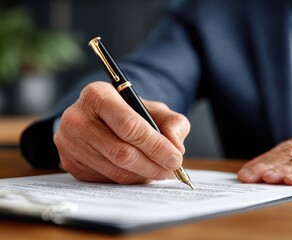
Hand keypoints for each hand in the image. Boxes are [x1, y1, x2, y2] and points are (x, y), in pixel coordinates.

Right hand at [54, 81, 189, 183]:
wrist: (99, 118)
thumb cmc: (130, 112)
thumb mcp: (155, 109)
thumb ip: (173, 123)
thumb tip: (176, 147)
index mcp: (97, 95)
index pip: (129, 126)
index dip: (156, 146)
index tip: (175, 158)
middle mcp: (77, 118)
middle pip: (121, 152)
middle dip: (153, 165)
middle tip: (172, 170)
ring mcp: (69, 142)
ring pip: (115, 170)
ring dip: (143, 176)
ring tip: (160, 171)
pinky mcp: (69, 162)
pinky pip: (106, 180)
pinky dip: (129, 180)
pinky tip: (140, 173)